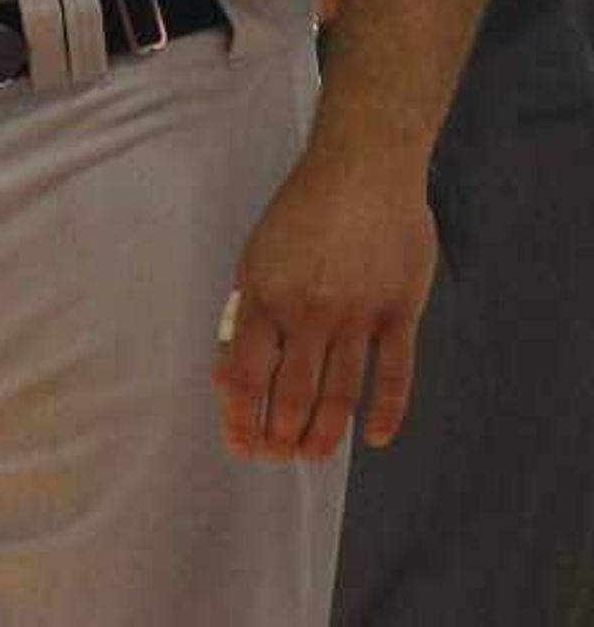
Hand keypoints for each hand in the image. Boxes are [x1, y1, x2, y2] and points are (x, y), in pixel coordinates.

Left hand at [211, 141, 437, 461]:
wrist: (362, 168)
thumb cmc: (302, 210)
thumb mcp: (255, 255)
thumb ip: (247, 313)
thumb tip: (227, 368)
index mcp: (263, 296)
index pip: (244, 374)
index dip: (240, 417)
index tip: (240, 445)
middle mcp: (308, 312)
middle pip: (291, 393)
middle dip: (280, 434)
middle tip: (279, 458)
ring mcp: (357, 315)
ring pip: (339, 393)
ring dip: (325, 433)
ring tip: (314, 457)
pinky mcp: (399, 312)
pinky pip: (394, 374)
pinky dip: (386, 411)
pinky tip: (376, 438)